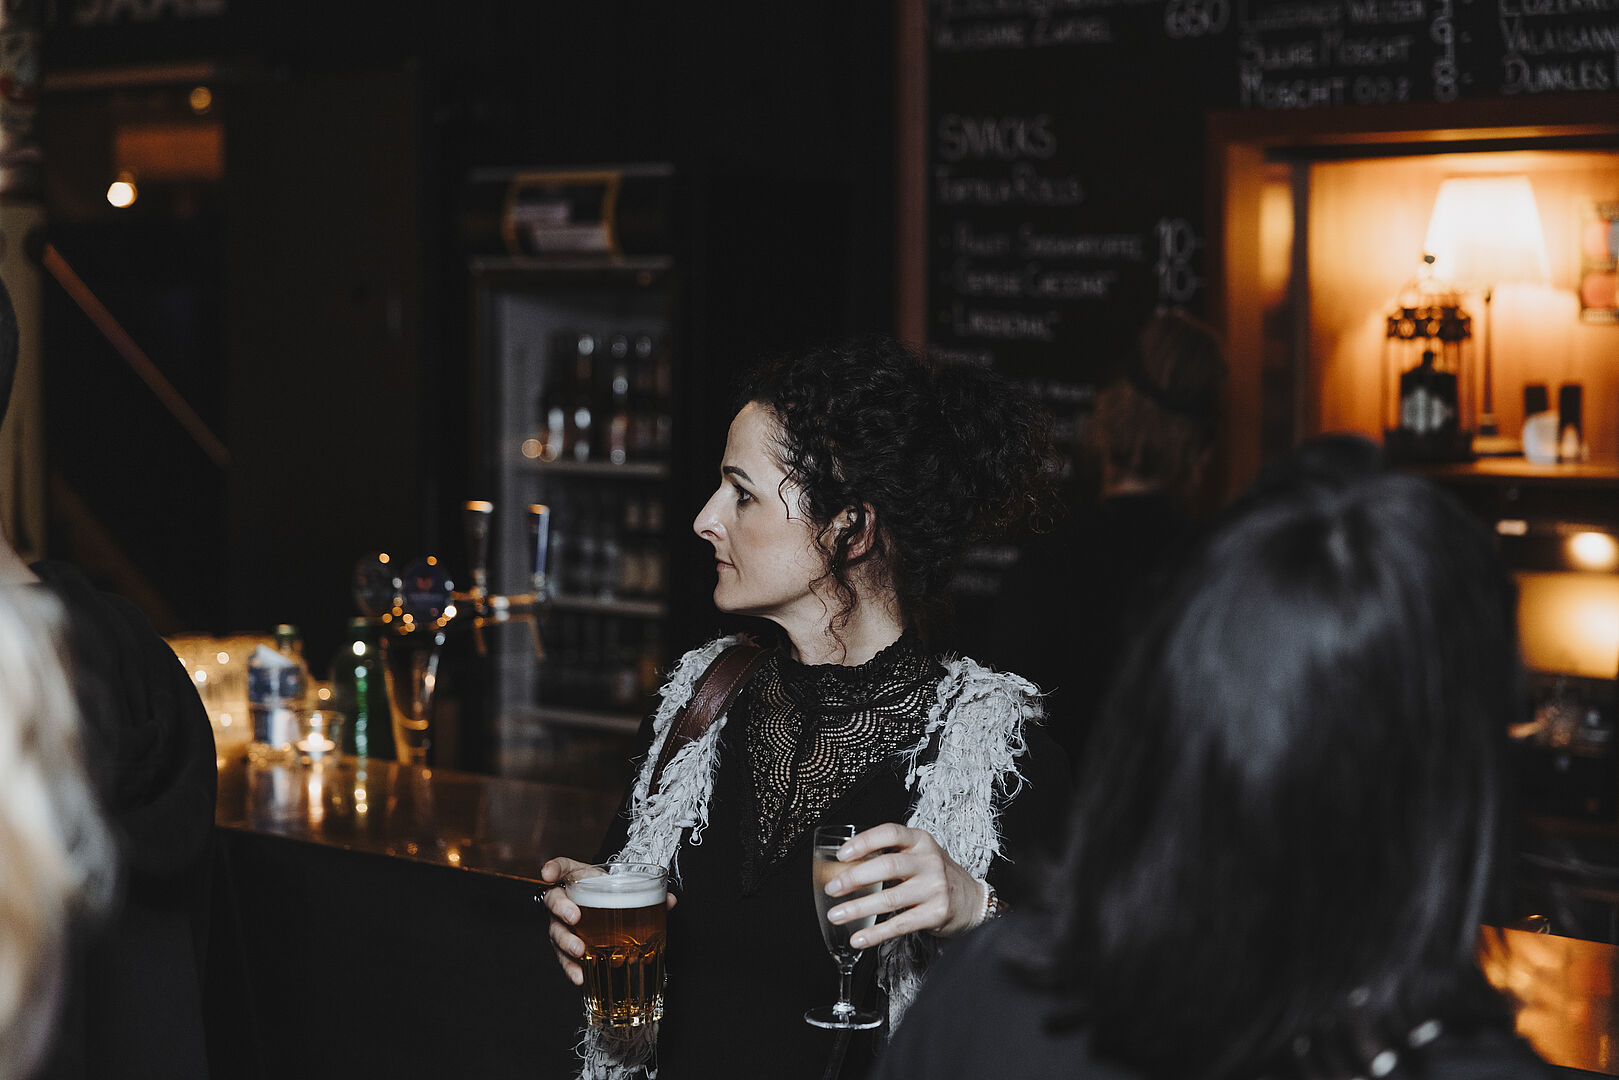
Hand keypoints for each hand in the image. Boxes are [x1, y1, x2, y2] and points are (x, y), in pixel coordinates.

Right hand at [539, 858, 676, 985]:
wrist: (612, 910)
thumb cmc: (614, 895)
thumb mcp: (628, 888)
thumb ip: (648, 892)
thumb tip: (670, 900)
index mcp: (580, 879)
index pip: (563, 867)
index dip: (553, 867)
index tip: (548, 873)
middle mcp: (566, 900)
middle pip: (554, 900)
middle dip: (561, 908)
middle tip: (574, 917)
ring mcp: (563, 924)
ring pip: (555, 931)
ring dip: (566, 942)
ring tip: (580, 951)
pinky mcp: (567, 946)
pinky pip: (563, 957)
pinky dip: (571, 968)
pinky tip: (580, 976)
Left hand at [820, 823, 984, 949]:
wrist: (971, 900)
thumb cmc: (934, 875)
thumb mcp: (918, 855)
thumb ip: (888, 855)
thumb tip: (842, 866)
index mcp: (921, 841)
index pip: (890, 833)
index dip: (864, 842)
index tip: (841, 854)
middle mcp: (929, 861)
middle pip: (887, 866)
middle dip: (854, 878)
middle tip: (832, 888)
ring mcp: (935, 888)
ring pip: (890, 898)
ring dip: (858, 908)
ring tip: (837, 914)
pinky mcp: (936, 914)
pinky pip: (900, 925)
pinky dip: (875, 933)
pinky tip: (859, 938)